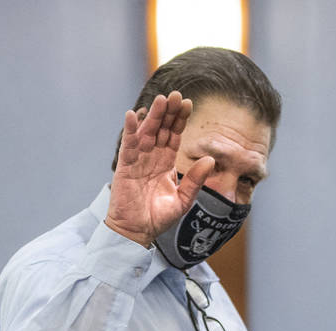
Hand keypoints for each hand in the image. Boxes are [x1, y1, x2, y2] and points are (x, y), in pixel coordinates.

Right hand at [104, 91, 214, 247]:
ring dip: (153, 116)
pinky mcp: (124, 167)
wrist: (138, 232)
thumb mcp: (184, 199)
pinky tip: (134, 115)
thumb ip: (196, 179)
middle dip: (169, 113)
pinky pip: (127, 145)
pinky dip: (130, 130)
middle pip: (161, 129)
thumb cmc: (159, 218)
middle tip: (176, 95)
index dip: (180, 120)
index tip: (189, 104)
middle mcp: (152, 158)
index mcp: (166, 163)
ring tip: (162, 100)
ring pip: (146, 133)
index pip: (174, 136)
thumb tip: (211, 159)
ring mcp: (137, 160)